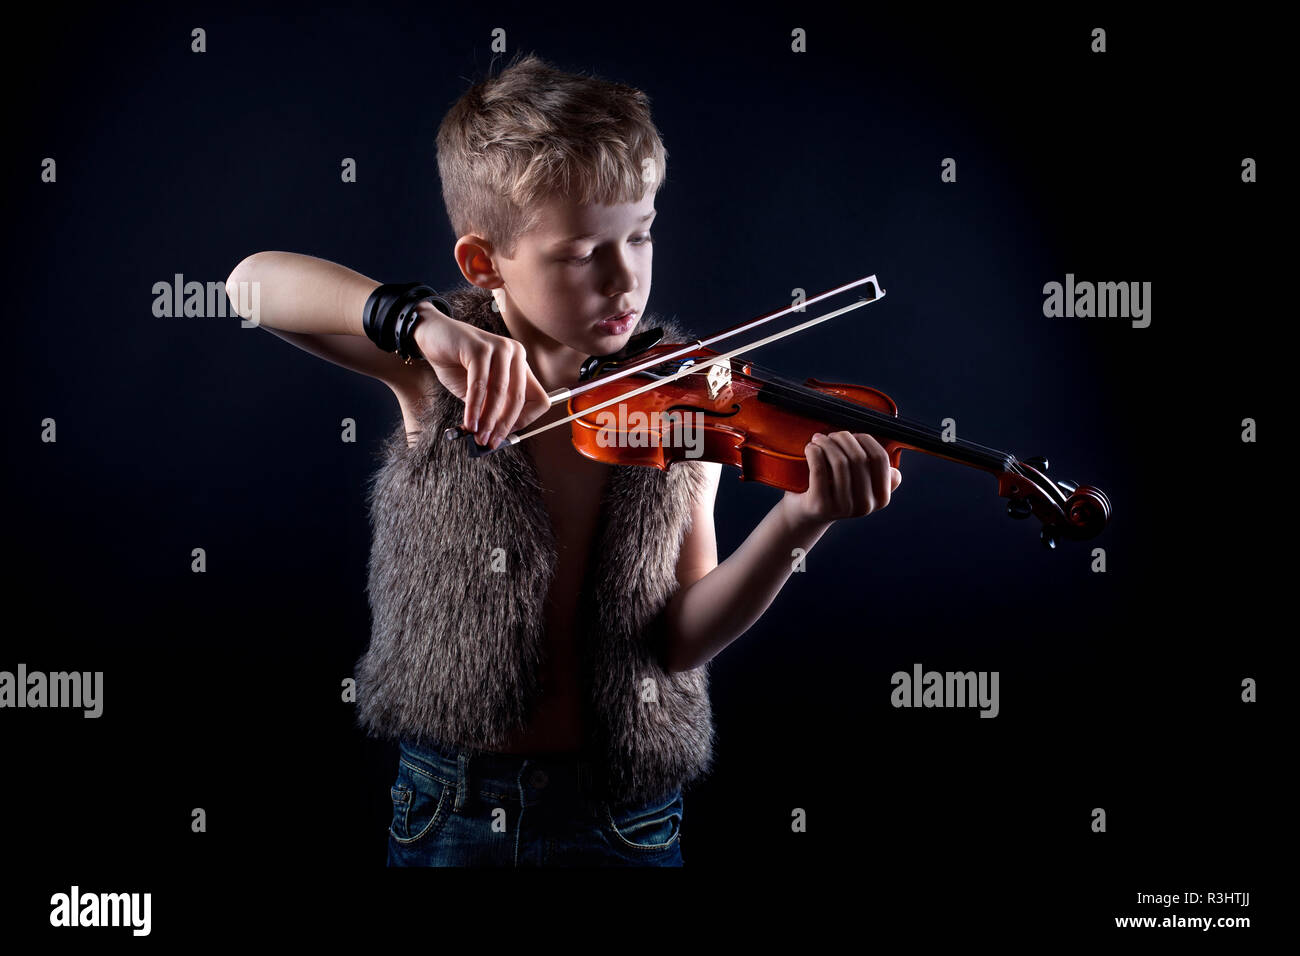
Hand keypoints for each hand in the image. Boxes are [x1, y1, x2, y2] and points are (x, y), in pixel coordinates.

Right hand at [412, 302, 550, 446]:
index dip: (524, 421)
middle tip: (490, 442)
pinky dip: (474, 409)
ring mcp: (500, 348)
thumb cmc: (456, 364)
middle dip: (504, 426)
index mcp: (520, 364)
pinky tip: (469, 423)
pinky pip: (479, 386)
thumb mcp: (479, 391)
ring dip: (488, 420)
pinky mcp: (480, 348)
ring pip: (500, 394)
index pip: (539, 399)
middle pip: (521, 399)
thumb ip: (490, 409)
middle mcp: (515, 354)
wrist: (431, 336)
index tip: (505, 433)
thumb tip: (496, 436)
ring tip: (478, 436)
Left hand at [780, 431, 901, 526]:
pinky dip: (814, 452)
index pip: (880, 458)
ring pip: (840, 461)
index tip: (852, 436)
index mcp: (881, 497)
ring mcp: (843, 508)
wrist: (808, 515)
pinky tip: (810, 448)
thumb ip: (875, 468)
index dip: (865, 439)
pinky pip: (819, 469)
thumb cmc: (836, 489)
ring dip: (827, 443)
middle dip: (843, 438)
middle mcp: (866, 505)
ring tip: (818, 439)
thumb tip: (891, 451)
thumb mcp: (861, 482)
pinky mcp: (820, 506)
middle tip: (830, 435)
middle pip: (858, 457)